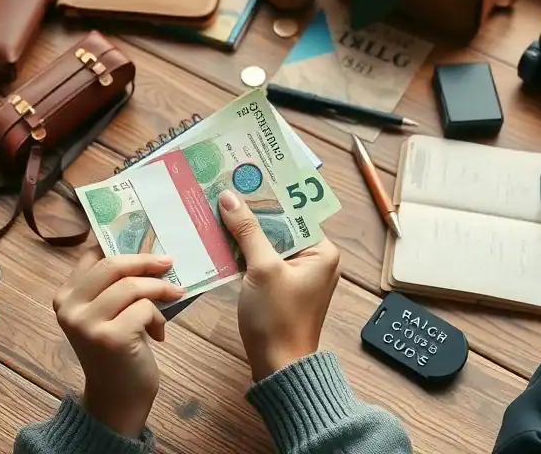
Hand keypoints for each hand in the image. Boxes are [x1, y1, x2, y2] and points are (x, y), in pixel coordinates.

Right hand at [53, 249, 184, 436]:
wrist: (117, 398)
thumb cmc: (118, 351)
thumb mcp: (107, 313)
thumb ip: (114, 285)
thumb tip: (147, 248)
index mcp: (65, 296)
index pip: (93, 255)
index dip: (121, 244)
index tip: (146, 240)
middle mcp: (69, 308)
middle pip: (112, 265)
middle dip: (146, 261)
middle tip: (169, 262)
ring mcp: (86, 323)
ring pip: (132, 286)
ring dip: (159, 292)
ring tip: (171, 300)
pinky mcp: (109, 337)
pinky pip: (144, 308)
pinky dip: (158, 318)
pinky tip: (158, 334)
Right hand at [218, 189, 341, 380]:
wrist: (278, 367)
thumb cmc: (277, 318)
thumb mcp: (262, 268)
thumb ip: (247, 231)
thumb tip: (229, 197)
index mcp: (322, 251)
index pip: (295, 211)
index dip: (270, 194)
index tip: (245, 174)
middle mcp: (315, 259)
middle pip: (280, 225)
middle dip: (253, 210)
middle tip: (225, 187)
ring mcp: (298, 275)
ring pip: (268, 242)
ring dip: (245, 230)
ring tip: (218, 207)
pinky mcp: (281, 288)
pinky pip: (262, 260)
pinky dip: (244, 251)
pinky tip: (221, 239)